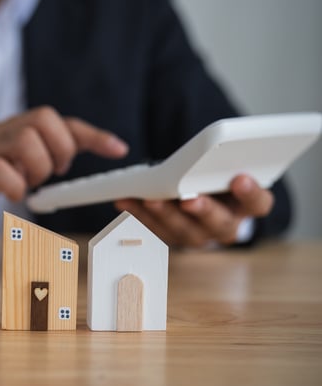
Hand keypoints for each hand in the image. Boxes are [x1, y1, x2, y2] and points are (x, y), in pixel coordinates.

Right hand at [0, 106, 128, 219]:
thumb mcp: (14, 164)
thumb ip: (40, 160)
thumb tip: (71, 166)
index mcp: (16, 129)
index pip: (60, 121)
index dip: (92, 135)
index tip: (119, 149)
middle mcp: (2, 131)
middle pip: (43, 118)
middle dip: (59, 148)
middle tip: (53, 172)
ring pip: (24, 139)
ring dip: (36, 167)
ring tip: (28, 183)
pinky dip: (13, 185)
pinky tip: (11, 195)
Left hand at [114, 174, 274, 246]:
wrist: (196, 190)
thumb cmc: (212, 173)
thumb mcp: (221, 165)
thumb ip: (221, 160)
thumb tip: (209, 148)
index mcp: (247, 204)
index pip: (259, 203)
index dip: (251, 193)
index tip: (239, 178)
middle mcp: (226, 224)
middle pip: (221, 224)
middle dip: (204, 211)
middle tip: (189, 199)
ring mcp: (200, 235)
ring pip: (185, 232)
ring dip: (166, 215)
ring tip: (150, 199)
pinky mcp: (173, 238)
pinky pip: (157, 231)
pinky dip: (140, 216)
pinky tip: (126, 200)